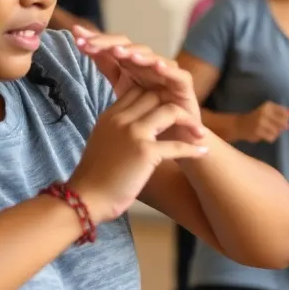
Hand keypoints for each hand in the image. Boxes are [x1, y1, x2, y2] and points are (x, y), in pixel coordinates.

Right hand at [69, 86, 209, 222]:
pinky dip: (192, 149)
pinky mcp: (145, 152)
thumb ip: (117, 129)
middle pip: (155, 95)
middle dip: (173, 104)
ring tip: (199, 133)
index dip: (156, 96)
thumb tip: (134, 126)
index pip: (137, 91)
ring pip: (169, 111)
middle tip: (187, 117)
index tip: (169, 109)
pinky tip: (202, 152)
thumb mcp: (101, 141)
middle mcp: (122, 119)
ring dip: (188, 121)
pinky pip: (177, 145)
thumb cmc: (94, 177)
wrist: (86, 198)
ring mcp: (134, 133)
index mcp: (110, 116)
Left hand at [72, 26, 203, 128]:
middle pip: (130, 48)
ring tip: (120, 52)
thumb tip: (85, 47)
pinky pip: (177, 75)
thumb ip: (110, 69)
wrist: (176, 142)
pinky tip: (156, 65)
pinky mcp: (185, 87)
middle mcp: (151, 65)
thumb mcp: (125, 91)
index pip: (113, 47)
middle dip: (109, 44)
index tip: (76, 36)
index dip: (96, 41)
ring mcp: (168, 74)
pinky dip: (167, 69)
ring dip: (136, 54)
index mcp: (135, 66)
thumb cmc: (151, 117)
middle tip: (91, 43)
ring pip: (152, 58)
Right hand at [236, 101, 288, 142]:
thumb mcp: (271, 112)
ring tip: (268, 130)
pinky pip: (272, 137)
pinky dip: (270, 138)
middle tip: (273, 126)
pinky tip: (264, 134)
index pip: (285, 114)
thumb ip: (285, 111)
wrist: (240, 125)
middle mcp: (264, 112)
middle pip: (284, 123)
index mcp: (269, 106)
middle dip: (281, 127)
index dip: (285, 119)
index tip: (277, 120)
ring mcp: (261, 122)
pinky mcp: (258, 131)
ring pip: (278, 131)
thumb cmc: (259, 117)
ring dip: (275, 133)